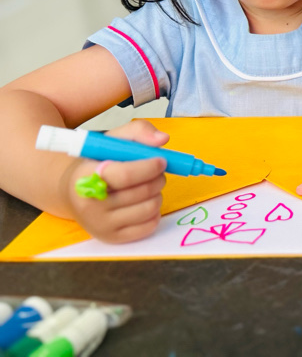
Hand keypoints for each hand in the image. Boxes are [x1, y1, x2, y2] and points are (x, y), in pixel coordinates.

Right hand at [62, 120, 167, 242]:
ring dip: (157, 193)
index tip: (161, 160)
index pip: (125, 176)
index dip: (149, 167)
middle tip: (157, 170)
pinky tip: (144, 201)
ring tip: (148, 185)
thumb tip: (162, 139)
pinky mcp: (112, 238)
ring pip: (150, 208)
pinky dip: (155, 212)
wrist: (72, 191)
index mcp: (86, 177)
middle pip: (142, 192)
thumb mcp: (112, 140)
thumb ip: (138, 131)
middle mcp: (90, 205)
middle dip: (158, 177)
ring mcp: (100, 225)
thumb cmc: (97, 162)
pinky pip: (149, 226)